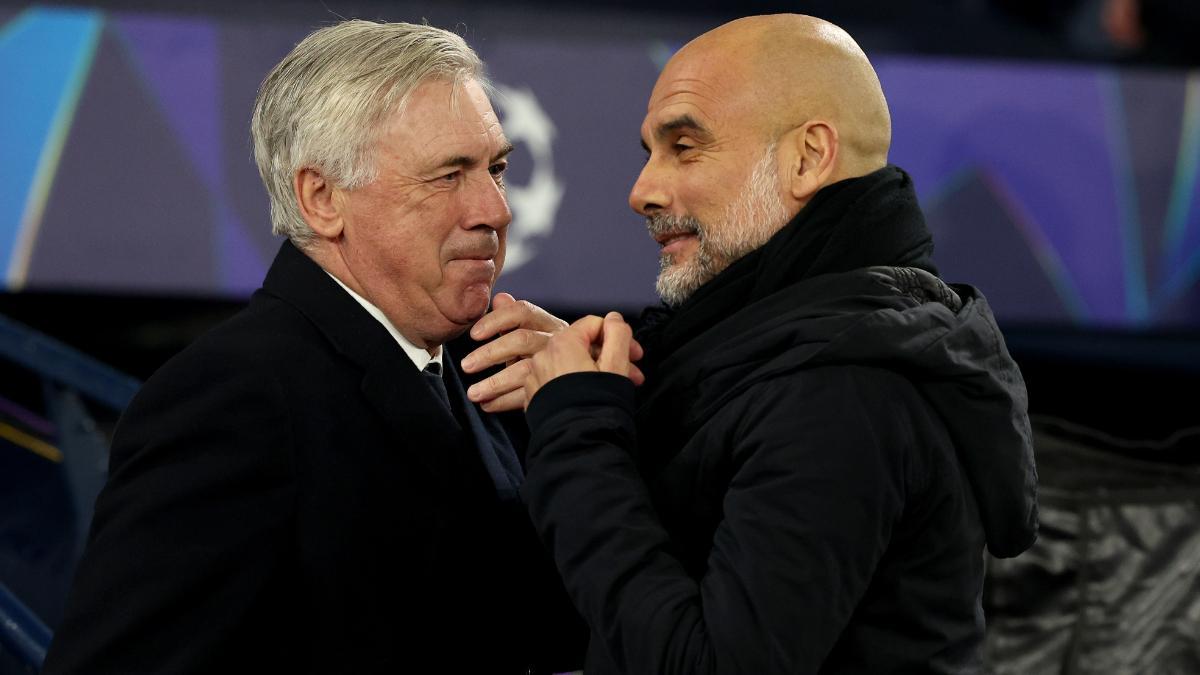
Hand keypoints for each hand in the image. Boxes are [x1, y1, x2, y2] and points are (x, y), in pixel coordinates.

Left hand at [462, 293, 567, 411]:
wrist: (588, 381)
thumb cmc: (559, 354)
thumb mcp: (538, 334)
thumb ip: (515, 318)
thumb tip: (499, 298)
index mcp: (549, 324)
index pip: (522, 312)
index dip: (496, 320)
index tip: (474, 335)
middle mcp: (556, 340)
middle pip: (522, 340)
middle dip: (490, 354)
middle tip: (466, 366)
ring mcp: (559, 364)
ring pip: (525, 370)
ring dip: (495, 383)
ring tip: (473, 394)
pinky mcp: (557, 389)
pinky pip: (529, 395)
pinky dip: (505, 401)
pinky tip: (488, 405)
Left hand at [523, 312, 643, 408]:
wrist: (577, 444)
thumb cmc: (598, 404)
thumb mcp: (616, 364)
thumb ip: (617, 335)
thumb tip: (614, 318)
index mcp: (563, 342)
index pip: (595, 324)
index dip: (619, 337)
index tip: (635, 356)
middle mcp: (543, 355)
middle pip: (581, 345)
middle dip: (609, 357)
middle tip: (630, 375)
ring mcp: (535, 377)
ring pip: (569, 364)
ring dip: (593, 372)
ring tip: (612, 389)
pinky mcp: (533, 397)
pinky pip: (556, 381)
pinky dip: (573, 385)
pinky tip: (589, 398)